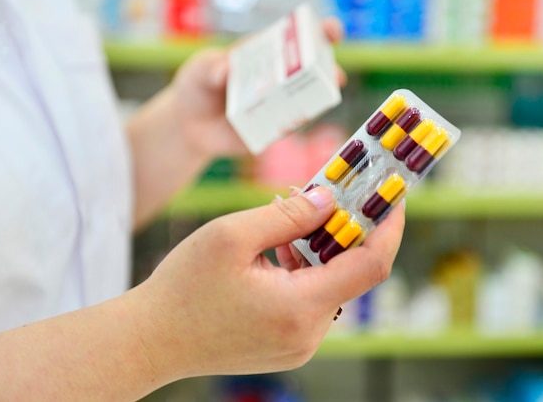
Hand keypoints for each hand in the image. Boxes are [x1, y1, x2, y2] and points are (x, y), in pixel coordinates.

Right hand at [132, 186, 403, 380]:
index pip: (371, 264)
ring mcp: (298, 345)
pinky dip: (306, 272)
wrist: (149, 340)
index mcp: (300, 308)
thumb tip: (329, 201)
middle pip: (351, 274)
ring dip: (320, 250)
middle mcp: (308, 334)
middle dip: (344, 232)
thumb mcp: (231, 236)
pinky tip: (278, 253)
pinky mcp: (287, 345)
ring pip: (331, 286)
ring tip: (287, 225)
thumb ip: (287, 215)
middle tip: (326, 197)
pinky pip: (312, 301)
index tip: (393, 197)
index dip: (388, 227)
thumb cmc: (182, 288)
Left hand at [170, 18, 346, 158]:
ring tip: (323, 98)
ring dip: (317, 99)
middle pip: (310, 70)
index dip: (317, 32)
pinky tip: (296, 120)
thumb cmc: (196, 86)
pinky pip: (288, 126)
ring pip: (305, 100)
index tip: (332, 30)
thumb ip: (210, 66)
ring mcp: (277, 105)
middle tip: (335, 75)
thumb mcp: (199, 69)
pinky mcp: (271, 130)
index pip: (294, 39)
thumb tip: (224, 70)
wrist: (188, 125)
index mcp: (264, 53)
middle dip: (328, 70)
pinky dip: (295, 123)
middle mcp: (277, 78)